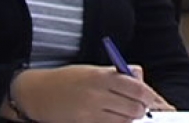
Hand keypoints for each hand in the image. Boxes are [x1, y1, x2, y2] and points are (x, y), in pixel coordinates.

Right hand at [10, 64, 173, 122]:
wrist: (38, 93)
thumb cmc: (68, 79)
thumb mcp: (93, 69)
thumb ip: (118, 73)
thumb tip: (140, 76)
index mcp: (102, 76)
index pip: (137, 88)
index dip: (149, 95)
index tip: (151, 98)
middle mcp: (97, 94)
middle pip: (134, 107)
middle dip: (141, 109)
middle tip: (140, 107)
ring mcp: (90, 111)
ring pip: (125, 120)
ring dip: (129, 117)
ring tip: (125, 112)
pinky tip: (113, 118)